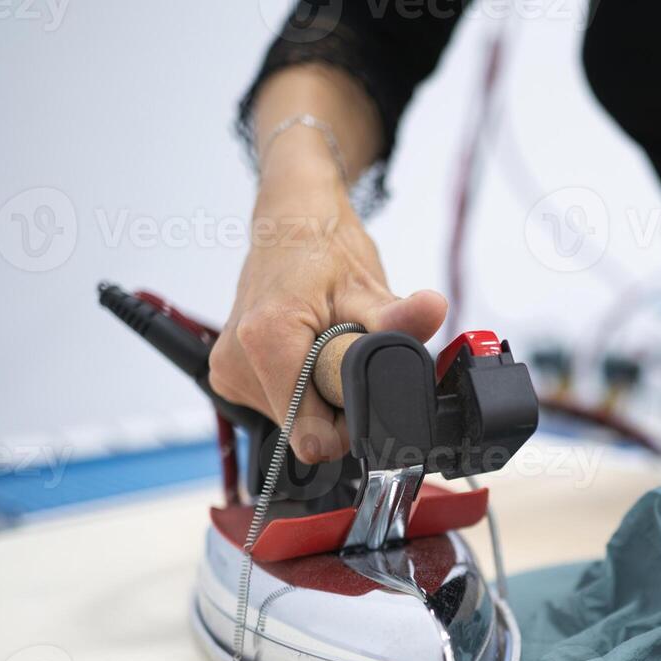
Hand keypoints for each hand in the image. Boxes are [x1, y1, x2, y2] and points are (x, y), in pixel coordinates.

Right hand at [208, 126, 447, 462]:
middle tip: (345, 353)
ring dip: (320, 395)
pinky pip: (279, 406)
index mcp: (264, 342)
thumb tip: (433, 310)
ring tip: (324, 346)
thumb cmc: (324, 252)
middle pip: (304, 429)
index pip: (312, 434)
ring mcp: (228, 373)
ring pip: (293, 421)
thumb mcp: (368, 286)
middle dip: (336, 404)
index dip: (350, 421)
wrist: (290, 226)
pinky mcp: (229, 375)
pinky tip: (307, 351)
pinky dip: (302, 388)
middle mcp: (236, 364)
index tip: (363, 383)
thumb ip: (398, 316)